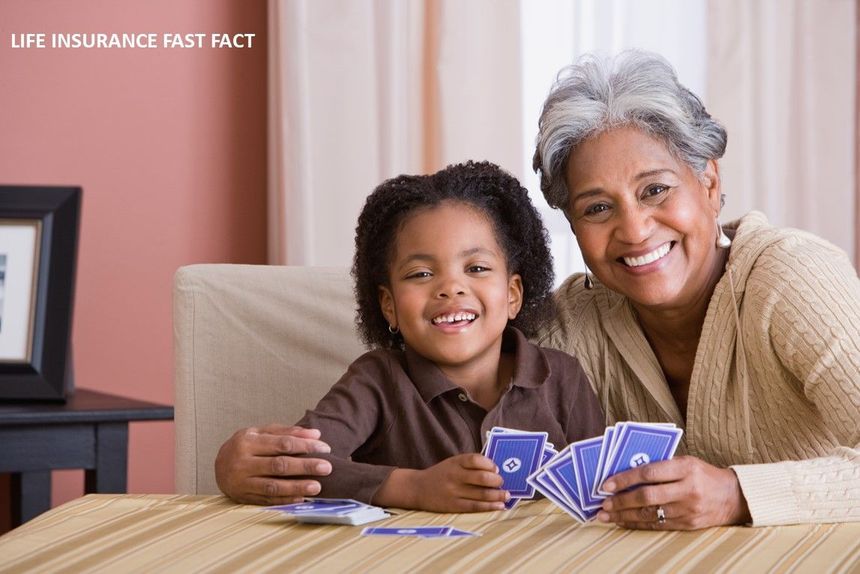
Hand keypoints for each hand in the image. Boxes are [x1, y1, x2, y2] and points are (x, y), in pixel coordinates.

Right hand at [214, 424, 332, 504]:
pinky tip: (301, 499)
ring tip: (317, 487)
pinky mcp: (243, 498)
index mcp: (248, 441)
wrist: (218, 464)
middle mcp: (242, 462)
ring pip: (273, 486)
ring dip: (297, 487)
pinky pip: (267, 501)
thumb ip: (288, 432)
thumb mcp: (262, 433)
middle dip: (305, 466)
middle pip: (279, 465)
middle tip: (327, 467)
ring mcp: (242, 482)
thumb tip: (316, 434)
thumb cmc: (246, 446)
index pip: (282, 443)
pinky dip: (285, 501)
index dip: (305, 446)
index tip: (324, 448)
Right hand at [375, 454, 506, 511]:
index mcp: (455, 462)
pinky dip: (490, 506)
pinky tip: (499, 506)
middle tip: (502, 482)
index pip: (476, 460)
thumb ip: (469, 464)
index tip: (495, 469)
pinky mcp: (453, 506)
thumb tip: (495, 469)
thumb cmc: (440, 474)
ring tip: (506, 495)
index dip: (489, 464)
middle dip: (497, 481)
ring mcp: (454, 492)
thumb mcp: (452, 463)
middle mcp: (455, 476)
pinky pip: (475, 506)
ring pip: (481, 494)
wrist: (417, 488)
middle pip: (482, 478)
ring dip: (498, 494)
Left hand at [597, 455, 750, 529]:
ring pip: (650, 514)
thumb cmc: (703, 474)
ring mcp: (688, 510)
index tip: (606, 484)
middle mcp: (688, 490)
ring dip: (625, 515)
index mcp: (686, 468)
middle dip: (621, 501)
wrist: (733, 496)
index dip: (625, 479)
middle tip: (604, 503)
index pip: (649, 473)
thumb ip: (660, 466)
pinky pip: (658, 525)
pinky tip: (624, 521)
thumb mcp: (685, 462)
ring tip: (607, 515)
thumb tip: (625, 472)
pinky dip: (638, 523)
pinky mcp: (688, 525)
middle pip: (647, 497)